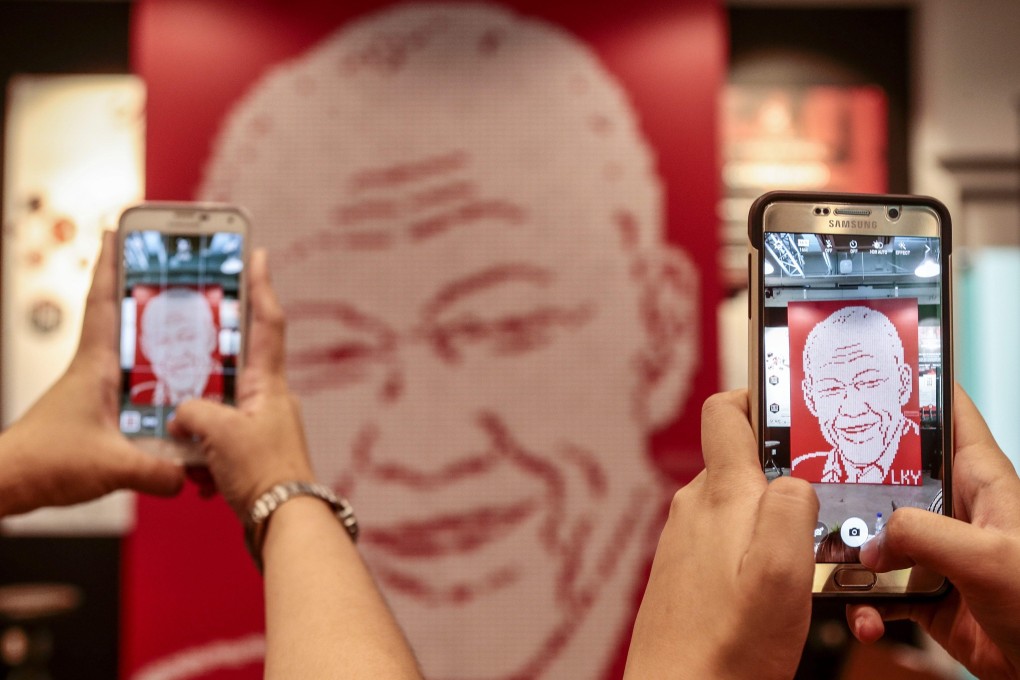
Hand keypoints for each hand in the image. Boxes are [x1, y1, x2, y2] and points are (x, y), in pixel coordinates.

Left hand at [0, 231, 184, 517]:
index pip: (105, 301)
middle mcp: (96, 370)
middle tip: (174, 268)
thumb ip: (158, 470)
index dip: (113, 263)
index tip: (121, 229)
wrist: (10, 484)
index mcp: (96, 365)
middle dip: (145, 290)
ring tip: (190, 322)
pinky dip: (156, 378)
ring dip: (156, 334)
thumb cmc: (44, 462)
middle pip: (124, 318)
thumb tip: (189, 474)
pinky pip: (136, 385)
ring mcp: (96, 390)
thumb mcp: (111, 466)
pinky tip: (179, 388)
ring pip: (133, 351)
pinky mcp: (99, 412)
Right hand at [168, 248, 314, 519]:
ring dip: (199, 400)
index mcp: (270, 384)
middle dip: (215, 343)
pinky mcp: (253, 451)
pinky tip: (185, 452)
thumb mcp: (220, 433)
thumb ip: (193, 411)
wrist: (284, 522)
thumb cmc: (263, 474)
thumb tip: (182, 414)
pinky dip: (201, 438)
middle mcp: (271, 399)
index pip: (267, 322)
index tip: (258, 254)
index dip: (261, 286)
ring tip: (173, 399)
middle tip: (192, 320)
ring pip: (224, 398)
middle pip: (241, 357)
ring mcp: (263, 425)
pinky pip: (221, 432)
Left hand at [624, 390, 818, 679]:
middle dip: (787, 476)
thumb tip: (796, 476)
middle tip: (828, 509)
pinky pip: (728, 541)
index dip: (759, 396)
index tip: (796, 408)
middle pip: (746, 462)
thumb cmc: (728, 645)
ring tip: (807, 561)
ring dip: (776, 522)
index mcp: (721, 494)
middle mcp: (695, 507)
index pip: (726, 410)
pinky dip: (757, 551)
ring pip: (741, 506)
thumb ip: (793, 507)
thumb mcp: (783, 572)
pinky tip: (775, 588)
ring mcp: (686, 538)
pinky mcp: (686, 568)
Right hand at [847, 386, 1019, 678]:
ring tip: (840, 573)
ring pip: (876, 536)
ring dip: (850, 558)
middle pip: (892, 474)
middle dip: (852, 482)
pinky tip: (866, 618)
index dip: (914, 386)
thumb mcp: (989, 557)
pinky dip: (864, 605)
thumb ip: (923, 534)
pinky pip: (880, 590)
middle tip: (816, 482)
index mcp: (980, 481)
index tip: (869, 372)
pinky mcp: (927, 590)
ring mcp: (938, 551)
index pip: (948, 413)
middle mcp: (955, 509)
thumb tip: (872, 540)